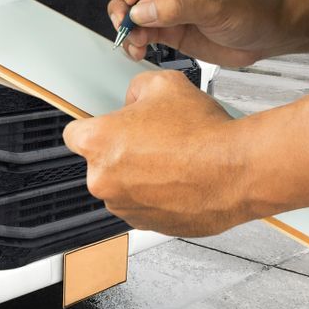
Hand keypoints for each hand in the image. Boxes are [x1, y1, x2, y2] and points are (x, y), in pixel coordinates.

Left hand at [63, 70, 251, 236]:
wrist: (236, 170)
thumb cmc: (202, 133)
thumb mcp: (164, 84)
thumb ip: (136, 88)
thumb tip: (133, 98)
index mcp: (98, 142)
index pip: (73, 133)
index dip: (92, 126)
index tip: (105, 127)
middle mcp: (103, 180)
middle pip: (100, 161)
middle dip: (121, 150)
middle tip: (152, 138)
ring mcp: (124, 206)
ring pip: (122, 185)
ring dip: (139, 174)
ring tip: (172, 158)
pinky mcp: (146, 225)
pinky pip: (142, 205)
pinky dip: (156, 194)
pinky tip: (179, 177)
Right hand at [107, 0, 286, 65]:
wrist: (265, 36)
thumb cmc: (250, 8)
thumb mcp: (214, 4)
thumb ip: (177, 7)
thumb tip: (143, 10)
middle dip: (125, 9)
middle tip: (126, 25)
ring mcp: (166, 8)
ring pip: (132, 14)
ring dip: (128, 30)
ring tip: (136, 43)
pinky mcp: (167, 29)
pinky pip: (142, 34)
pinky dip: (135, 43)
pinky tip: (139, 50)